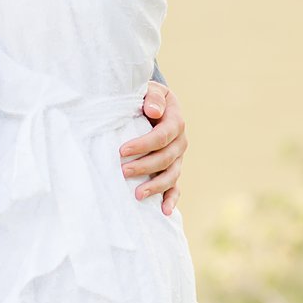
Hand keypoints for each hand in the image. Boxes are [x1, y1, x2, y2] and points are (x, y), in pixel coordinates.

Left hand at [122, 81, 186, 214]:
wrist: (153, 105)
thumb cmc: (146, 98)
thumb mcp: (150, 90)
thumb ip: (152, 97)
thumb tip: (153, 111)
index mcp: (175, 122)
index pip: (162, 136)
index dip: (143, 144)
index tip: (122, 150)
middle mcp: (180, 142)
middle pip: (166, 158)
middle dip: (145, 166)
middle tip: (123, 171)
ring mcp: (177, 158)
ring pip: (171, 175)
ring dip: (155, 187)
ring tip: (137, 195)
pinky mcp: (172, 170)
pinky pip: (175, 187)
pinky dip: (171, 200)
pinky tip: (164, 212)